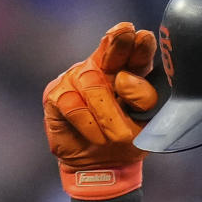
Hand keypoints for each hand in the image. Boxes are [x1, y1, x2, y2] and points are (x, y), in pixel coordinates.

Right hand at [43, 23, 158, 198]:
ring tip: (115, 136)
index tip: (143, 37)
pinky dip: (87, 123)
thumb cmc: (125, 140)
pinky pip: (72, 103)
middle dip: (118, 44)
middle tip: (125, 35)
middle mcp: (103, 69)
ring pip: (93, 83)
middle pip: (111, 50)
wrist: (101, 166)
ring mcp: (78, 78)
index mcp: (130, 72)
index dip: (139, 45)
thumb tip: (124, 80)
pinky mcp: (56, 95)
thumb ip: (142, 101)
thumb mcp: (145, 125)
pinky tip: (95, 136)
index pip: (137, 53)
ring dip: (107, 114)